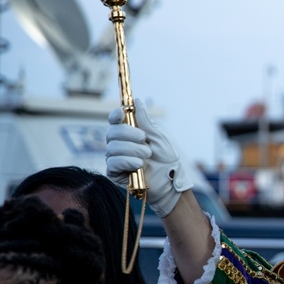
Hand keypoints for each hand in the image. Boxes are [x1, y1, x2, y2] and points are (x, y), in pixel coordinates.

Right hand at [105, 99, 192, 217]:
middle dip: (128, 134)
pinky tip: (139, 165)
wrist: (171, 182)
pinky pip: (112, 162)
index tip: (122, 113)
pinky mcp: (115, 173)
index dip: (116, 115)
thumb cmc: (167, 159)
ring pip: (112, 148)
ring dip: (132, 150)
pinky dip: (126, 161)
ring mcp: (116, 158)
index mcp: (130, 133)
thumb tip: (137, 101)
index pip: (115, 120)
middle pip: (112, 132)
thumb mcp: (158, 137)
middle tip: (144, 139)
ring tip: (147, 155)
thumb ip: (145, 121)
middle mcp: (120, 144)